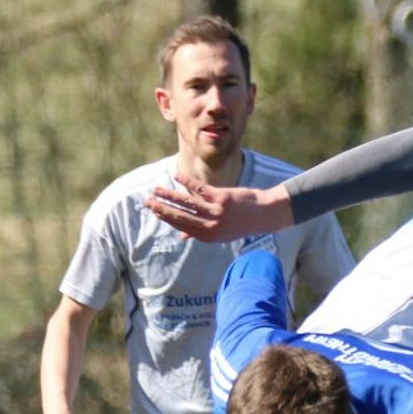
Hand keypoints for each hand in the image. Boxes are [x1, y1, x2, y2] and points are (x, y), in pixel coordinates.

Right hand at [145, 174, 292, 242]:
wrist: (265, 215)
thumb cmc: (241, 223)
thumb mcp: (221, 233)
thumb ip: (200, 233)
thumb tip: (182, 237)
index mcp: (208, 236)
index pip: (181, 225)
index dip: (165, 217)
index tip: (153, 209)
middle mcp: (211, 226)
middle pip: (181, 216)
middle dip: (162, 208)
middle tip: (147, 200)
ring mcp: (217, 213)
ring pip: (187, 203)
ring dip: (169, 195)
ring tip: (156, 189)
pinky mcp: (222, 199)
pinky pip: (200, 189)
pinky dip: (187, 182)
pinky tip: (177, 177)